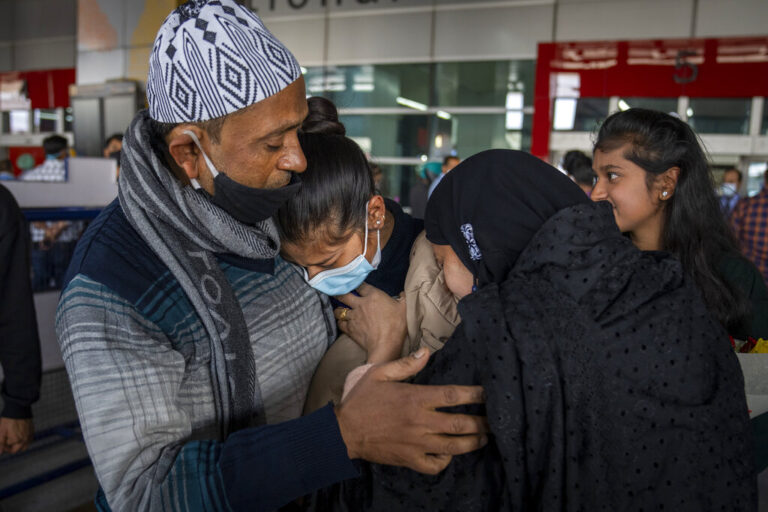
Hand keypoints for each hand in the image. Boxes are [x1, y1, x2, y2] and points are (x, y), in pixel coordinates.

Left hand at [0, 417, 33, 453]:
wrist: (18, 408)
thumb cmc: (9, 419)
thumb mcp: (1, 431)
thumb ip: (1, 443)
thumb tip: (1, 453)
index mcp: (17, 440)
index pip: (11, 450)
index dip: (5, 448)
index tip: (2, 443)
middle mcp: (25, 439)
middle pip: (19, 449)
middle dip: (12, 447)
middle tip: (7, 441)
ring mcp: (30, 434)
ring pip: (25, 445)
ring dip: (19, 445)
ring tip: (13, 439)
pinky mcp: (32, 430)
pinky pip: (29, 439)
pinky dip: (25, 440)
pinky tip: (20, 435)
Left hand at [334, 283, 406, 363]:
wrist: (386, 344)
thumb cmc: (396, 325)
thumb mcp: (405, 308)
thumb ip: (404, 298)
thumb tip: (403, 293)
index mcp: (373, 296)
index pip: (361, 285)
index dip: (357, 283)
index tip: (355, 283)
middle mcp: (360, 304)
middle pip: (344, 295)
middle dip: (339, 293)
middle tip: (337, 292)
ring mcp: (353, 316)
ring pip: (339, 310)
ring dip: (339, 310)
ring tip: (340, 310)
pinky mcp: (350, 329)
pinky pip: (340, 323)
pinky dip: (340, 322)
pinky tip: (342, 322)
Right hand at [335, 349, 487, 474]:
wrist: (343, 431)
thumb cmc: (361, 400)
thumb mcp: (379, 374)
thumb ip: (406, 364)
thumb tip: (427, 352)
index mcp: (415, 399)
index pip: (453, 396)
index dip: (475, 394)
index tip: (487, 393)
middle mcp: (420, 422)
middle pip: (460, 424)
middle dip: (481, 423)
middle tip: (493, 420)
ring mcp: (416, 444)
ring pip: (453, 446)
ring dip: (472, 443)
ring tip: (483, 438)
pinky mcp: (410, 460)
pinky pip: (435, 465)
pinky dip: (446, 461)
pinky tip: (450, 454)